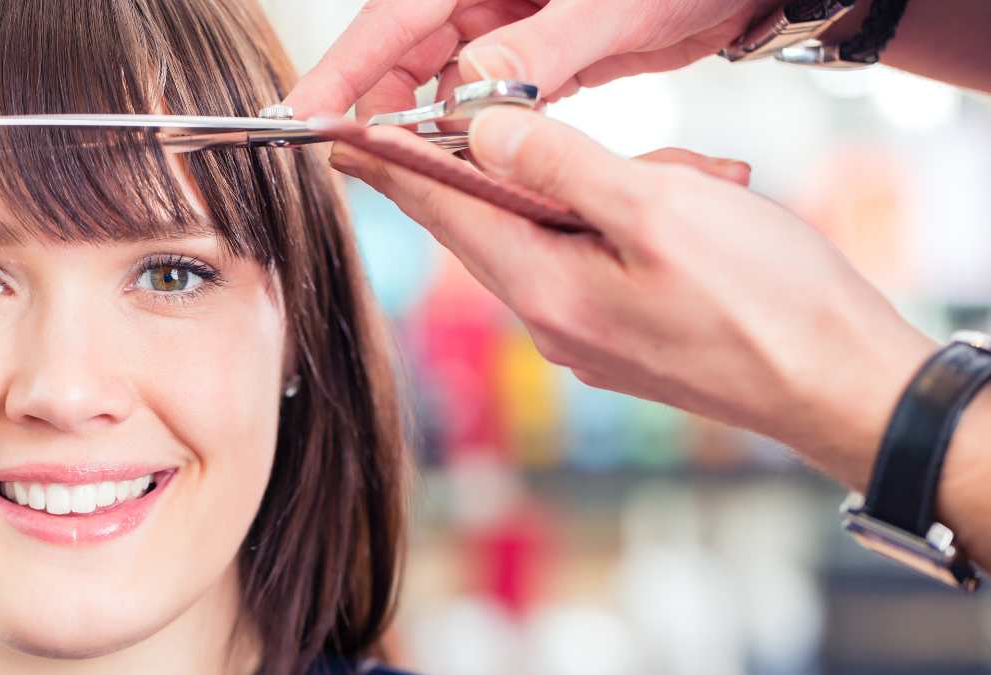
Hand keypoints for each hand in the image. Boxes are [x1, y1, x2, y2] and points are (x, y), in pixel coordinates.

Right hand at [284, 0, 782, 117]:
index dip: (344, 67)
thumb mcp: (609, 5)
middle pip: (408, 53)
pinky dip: (483, 128)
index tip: (303, 114)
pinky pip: (491, 95)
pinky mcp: (543, 52)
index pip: (394, 15)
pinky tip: (484, 156)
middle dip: (389, 106)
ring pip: (448, 82)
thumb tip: (464, 96)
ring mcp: (514, 20)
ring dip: (440, 127)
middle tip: (381, 158)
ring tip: (437, 166)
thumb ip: (536, 49)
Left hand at [330, 107, 938, 487]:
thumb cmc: (765, 302)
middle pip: (494, 220)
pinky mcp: (622, 334)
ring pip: (556, 232)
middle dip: (533, 166)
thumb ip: (559, 165)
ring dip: (606, 191)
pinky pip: (594, 258)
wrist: (841, 386)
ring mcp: (586, 333)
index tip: (342, 133)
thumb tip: (479, 133)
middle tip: (584, 141)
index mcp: (542, 289)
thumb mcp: (656, 208)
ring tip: (693, 191)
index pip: (441, 211)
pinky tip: (689, 215)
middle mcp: (549, 319)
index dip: (389, 164)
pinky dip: (629, 221)